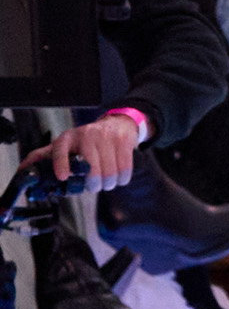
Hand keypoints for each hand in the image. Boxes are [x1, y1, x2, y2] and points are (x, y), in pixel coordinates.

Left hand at [28, 112, 143, 194]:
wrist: (117, 123)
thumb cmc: (87, 140)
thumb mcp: (65, 145)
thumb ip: (44, 157)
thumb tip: (23, 169)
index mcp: (68, 138)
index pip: (61, 150)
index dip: (61, 164)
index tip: (62, 177)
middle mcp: (86, 135)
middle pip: (92, 169)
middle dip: (95, 184)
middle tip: (95, 185)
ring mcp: (106, 137)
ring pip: (110, 172)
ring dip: (109, 183)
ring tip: (107, 181)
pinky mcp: (123, 140)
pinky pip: (124, 168)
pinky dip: (122, 179)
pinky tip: (118, 177)